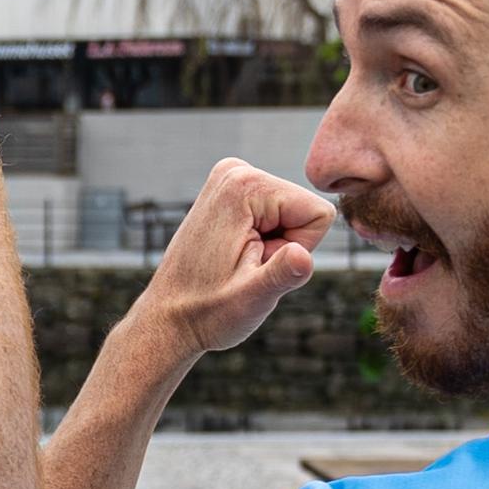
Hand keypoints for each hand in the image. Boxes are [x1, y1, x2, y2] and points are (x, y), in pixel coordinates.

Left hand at [132, 160, 336, 360]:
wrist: (169, 318)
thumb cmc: (207, 312)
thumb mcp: (252, 299)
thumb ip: (282, 273)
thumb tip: (303, 256)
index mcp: (245, 185)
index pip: (319, 213)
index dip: (298, 248)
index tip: (259, 263)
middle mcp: (236, 170)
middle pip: (304, 209)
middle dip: (284, 245)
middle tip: (245, 266)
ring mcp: (230, 178)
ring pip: (291, 214)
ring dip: (272, 245)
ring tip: (237, 262)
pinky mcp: (229, 191)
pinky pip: (274, 215)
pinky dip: (261, 239)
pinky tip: (232, 255)